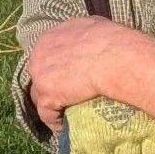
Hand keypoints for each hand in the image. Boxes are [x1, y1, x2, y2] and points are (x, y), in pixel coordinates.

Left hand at [22, 15, 139, 127]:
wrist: (116, 58)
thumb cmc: (113, 41)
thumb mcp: (94, 26)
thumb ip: (82, 34)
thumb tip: (90, 38)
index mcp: (49, 38)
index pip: (45, 57)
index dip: (54, 70)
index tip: (64, 79)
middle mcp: (39, 54)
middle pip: (39, 76)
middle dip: (49, 87)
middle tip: (63, 98)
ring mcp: (40, 75)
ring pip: (39, 96)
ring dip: (50, 106)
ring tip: (63, 114)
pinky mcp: (47, 96)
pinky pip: (46, 115)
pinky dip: (55, 122)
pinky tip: (64, 127)